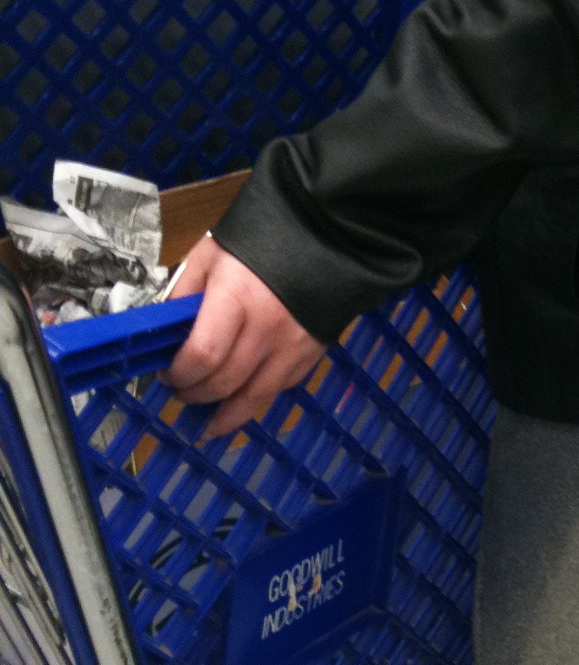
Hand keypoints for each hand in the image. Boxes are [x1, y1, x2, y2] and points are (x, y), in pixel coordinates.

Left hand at [165, 236, 325, 438]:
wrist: (325, 239)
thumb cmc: (258, 242)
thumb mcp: (210, 255)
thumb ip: (185, 292)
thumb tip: (167, 330)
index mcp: (235, 299)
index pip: (202, 355)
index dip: (179, 373)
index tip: (167, 373)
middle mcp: (266, 330)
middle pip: (224, 383)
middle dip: (195, 394)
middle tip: (181, 392)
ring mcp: (292, 347)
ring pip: (255, 398)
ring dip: (226, 417)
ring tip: (208, 426)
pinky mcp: (310, 355)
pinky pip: (278, 388)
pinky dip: (255, 399)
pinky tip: (241, 403)